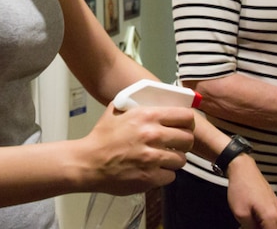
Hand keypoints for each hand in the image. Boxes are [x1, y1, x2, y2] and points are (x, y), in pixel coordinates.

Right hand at [77, 103, 194, 194]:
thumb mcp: (116, 111)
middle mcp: (153, 135)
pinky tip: (155, 171)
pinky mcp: (150, 177)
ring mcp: (152, 158)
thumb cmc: (101, 138)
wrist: (88, 163)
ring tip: (164, 159)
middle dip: (184, 142)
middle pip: (188, 139)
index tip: (185, 126)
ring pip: (181, 159)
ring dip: (174, 160)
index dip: (188, 122)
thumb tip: (146, 98)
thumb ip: (133, 103)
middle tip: (176, 144)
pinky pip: (171, 176)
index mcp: (147, 116)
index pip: (185, 116)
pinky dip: (164, 175)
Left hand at [226, 156, 276, 228]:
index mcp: (272, 216)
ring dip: (270, 228)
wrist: (243, 169)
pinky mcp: (276, 204)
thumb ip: (250, 228)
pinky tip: (258, 222)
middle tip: (255, 228)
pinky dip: (270, 225)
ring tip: (255, 225)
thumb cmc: (241, 187)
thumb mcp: (240, 213)